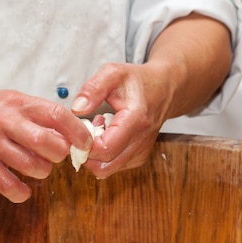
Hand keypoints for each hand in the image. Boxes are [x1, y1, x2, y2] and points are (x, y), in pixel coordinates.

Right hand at [0, 90, 92, 202]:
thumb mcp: (13, 101)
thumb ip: (39, 113)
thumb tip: (73, 130)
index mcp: (18, 103)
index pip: (56, 115)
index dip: (76, 131)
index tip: (86, 142)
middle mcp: (5, 122)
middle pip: (46, 142)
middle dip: (60, 153)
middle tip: (57, 154)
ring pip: (31, 165)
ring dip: (42, 171)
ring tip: (38, 166)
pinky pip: (9, 185)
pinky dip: (21, 192)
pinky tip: (23, 188)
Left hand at [71, 62, 169, 178]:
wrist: (164, 89)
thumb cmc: (138, 81)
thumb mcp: (113, 73)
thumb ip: (93, 88)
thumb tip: (77, 109)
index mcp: (135, 120)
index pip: (104, 149)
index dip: (84, 144)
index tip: (78, 128)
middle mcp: (141, 141)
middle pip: (104, 166)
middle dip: (86, 152)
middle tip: (85, 130)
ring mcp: (141, 152)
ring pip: (107, 169)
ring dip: (94, 155)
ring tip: (97, 130)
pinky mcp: (138, 158)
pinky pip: (113, 166)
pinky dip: (103, 156)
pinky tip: (105, 135)